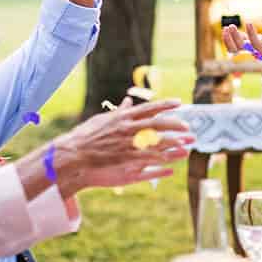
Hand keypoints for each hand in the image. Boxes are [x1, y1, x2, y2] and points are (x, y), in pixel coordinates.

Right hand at [52, 98, 194, 194]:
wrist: (73, 154)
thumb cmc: (85, 137)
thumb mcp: (103, 119)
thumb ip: (119, 111)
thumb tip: (128, 101)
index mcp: (123, 117)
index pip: (149, 108)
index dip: (165, 105)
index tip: (179, 102)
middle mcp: (127, 128)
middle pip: (157, 124)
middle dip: (175, 125)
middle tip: (188, 128)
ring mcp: (127, 143)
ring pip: (155, 141)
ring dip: (173, 143)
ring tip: (186, 145)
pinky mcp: (125, 158)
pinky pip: (147, 158)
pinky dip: (160, 158)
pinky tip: (171, 161)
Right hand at [222, 21, 261, 73]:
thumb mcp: (254, 42)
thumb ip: (243, 38)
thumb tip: (229, 29)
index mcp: (249, 50)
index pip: (234, 49)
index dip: (227, 41)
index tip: (224, 29)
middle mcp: (255, 51)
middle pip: (242, 47)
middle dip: (234, 38)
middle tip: (230, 26)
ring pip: (256, 45)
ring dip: (251, 35)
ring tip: (248, 23)